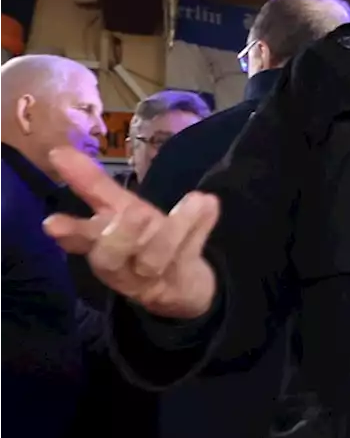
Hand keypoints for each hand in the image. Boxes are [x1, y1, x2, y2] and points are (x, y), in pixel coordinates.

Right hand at [42, 147, 218, 319]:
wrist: (181, 286)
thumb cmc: (142, 243)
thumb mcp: (118, 212)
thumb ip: (92, 185)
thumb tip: (58, 151)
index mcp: (101, 247)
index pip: (81, 240)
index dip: (69, 232)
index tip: (52, 223)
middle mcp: (122, 266)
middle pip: (111, 258)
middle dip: (122, 236)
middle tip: (138, 213)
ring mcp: (153, 277)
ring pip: (156, 258)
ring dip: (175, 228)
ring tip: (193, 200)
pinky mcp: (184, 280)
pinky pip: (192, 254)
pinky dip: (202, 227)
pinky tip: (209, 203)